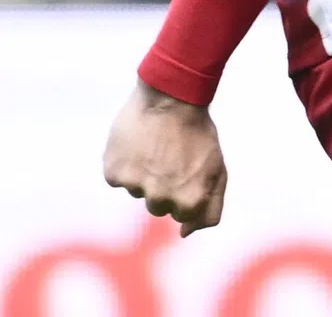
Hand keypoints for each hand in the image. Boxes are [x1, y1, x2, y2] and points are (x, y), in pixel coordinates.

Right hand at [102, 80, 226, 236]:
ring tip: (154, 146)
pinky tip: (136, 143)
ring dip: (144, 173)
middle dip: (164, 185)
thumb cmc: (197, 133)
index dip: (186, 189)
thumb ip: (209, 209)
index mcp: (189, 201)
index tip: (188, 169)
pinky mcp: (114, 173)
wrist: (170, 96)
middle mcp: (161, 198)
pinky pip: (118, 178)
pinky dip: (125, 163)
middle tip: (170, 156)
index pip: (182, 215)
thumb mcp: (216, 170)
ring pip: (137, 191)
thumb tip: (184, 233)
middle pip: (157, 207)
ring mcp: (136, 186)